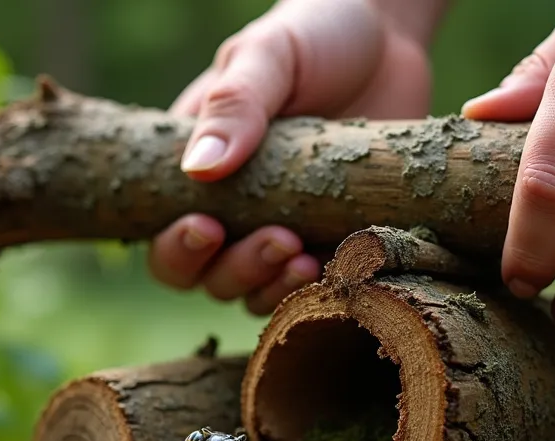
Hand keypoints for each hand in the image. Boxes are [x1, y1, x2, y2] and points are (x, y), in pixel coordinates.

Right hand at [149, 0, 440, 315]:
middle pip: (207, 277)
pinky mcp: (335, 238)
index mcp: (200, 169)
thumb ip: (234, 105)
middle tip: (279, 239)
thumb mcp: (268, 55)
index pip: (163, 234)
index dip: (177, 249)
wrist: (391, 37)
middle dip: (235, 271)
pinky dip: (323, 290)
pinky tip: (344, 265)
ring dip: (276, 286)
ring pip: (257, 292)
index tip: (208, 228)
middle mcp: (236, 208)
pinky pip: (318, 288)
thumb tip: (197, 170)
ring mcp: (286, 227)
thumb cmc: (315, 34)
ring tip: (306, 256)